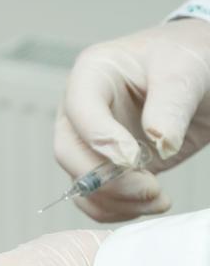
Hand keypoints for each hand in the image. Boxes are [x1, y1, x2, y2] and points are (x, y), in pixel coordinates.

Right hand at [56, 18, 209, 221]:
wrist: (201, 70)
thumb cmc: (186, 56)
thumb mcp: (183, 69)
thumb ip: (170, 104)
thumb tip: (158, 142)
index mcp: (92, 74)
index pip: (80, 111)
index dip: (101, 139)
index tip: (135, 158)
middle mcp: (81, 111)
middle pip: (69, 153)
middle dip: (106, 179)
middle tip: (148, 188)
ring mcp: (90, 141)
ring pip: (80, 182)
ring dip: (115, 201)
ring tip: (158, 199)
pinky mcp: (107, 165)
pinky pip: (97, 197)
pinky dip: (118, 209)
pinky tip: (150, 203)